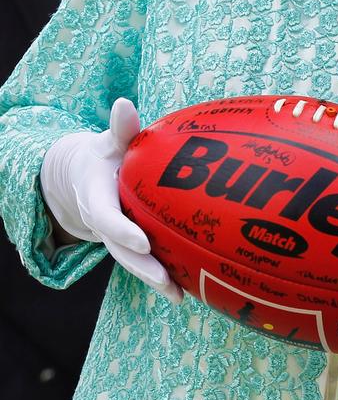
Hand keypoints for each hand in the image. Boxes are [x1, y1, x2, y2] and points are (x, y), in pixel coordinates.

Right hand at [40, 98, 181, 303]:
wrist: (85, 176)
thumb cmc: (105, 154)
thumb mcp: (107, 141)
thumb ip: (120, 129)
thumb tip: (124, 104)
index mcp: (97, 197)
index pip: (107, 218)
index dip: (123, 231)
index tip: (143, 241)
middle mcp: (105, 223)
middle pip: (121, 251)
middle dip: (143, 267)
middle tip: (166, 280)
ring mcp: (117, 236)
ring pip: (133, 262)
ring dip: (155, 279)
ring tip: (180, 296)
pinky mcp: (131, 242)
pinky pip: (145, 261)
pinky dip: (164, 275)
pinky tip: (189, 289)